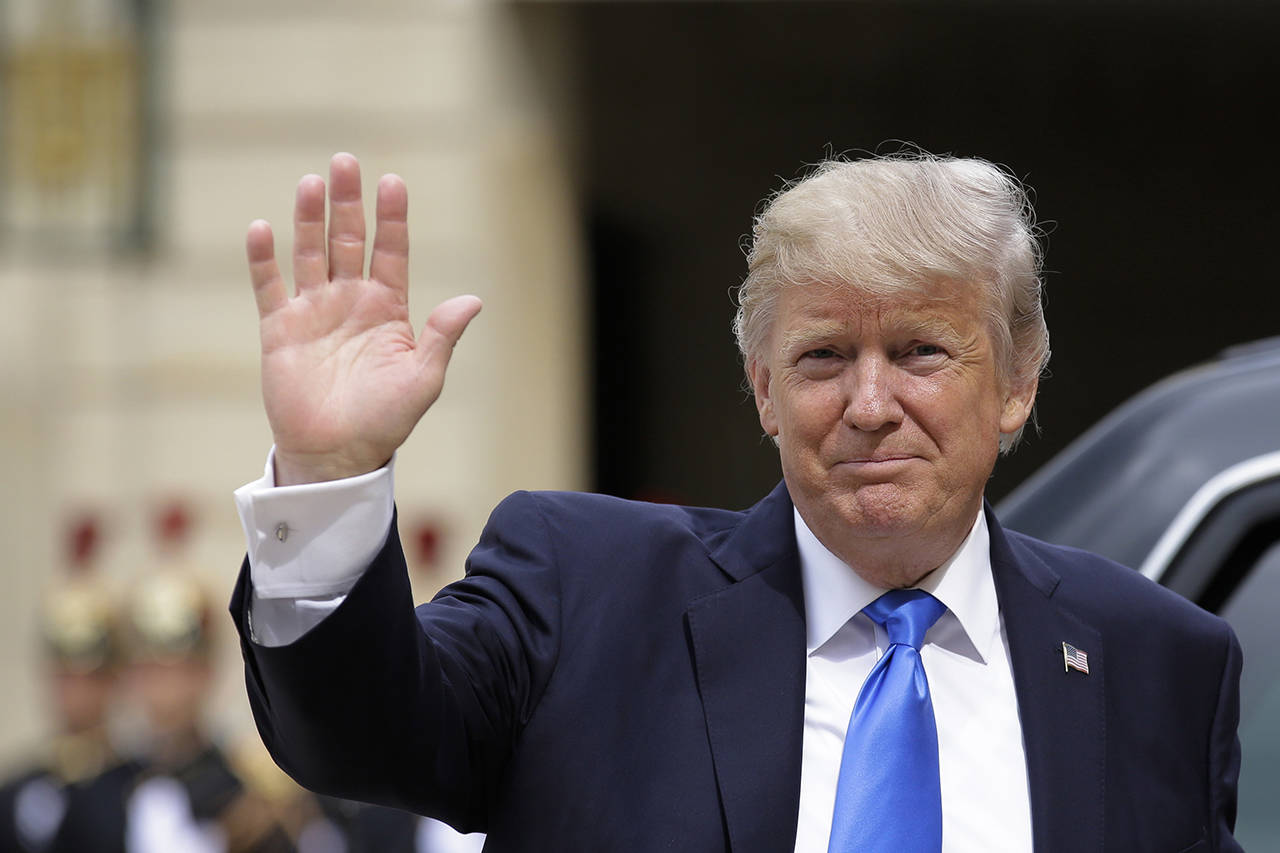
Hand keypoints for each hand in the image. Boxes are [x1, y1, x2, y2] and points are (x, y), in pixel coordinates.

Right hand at [246, 153, 481, 484]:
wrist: (337, 455)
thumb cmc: (385, 421)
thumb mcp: (423, 379)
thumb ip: (442, 337)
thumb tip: (473, 300)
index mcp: (388, 309)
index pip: (390, 252)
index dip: (392, 218)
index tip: (393, 182)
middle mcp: (350, 302)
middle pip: (348, 240)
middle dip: (347, 202)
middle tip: (345, 162)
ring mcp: (313, 312)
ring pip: (310, 253)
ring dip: (308, 218)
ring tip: (311, 183)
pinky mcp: (279, 329)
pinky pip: (269, 287)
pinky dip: (264, 259)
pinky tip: (262, 228)